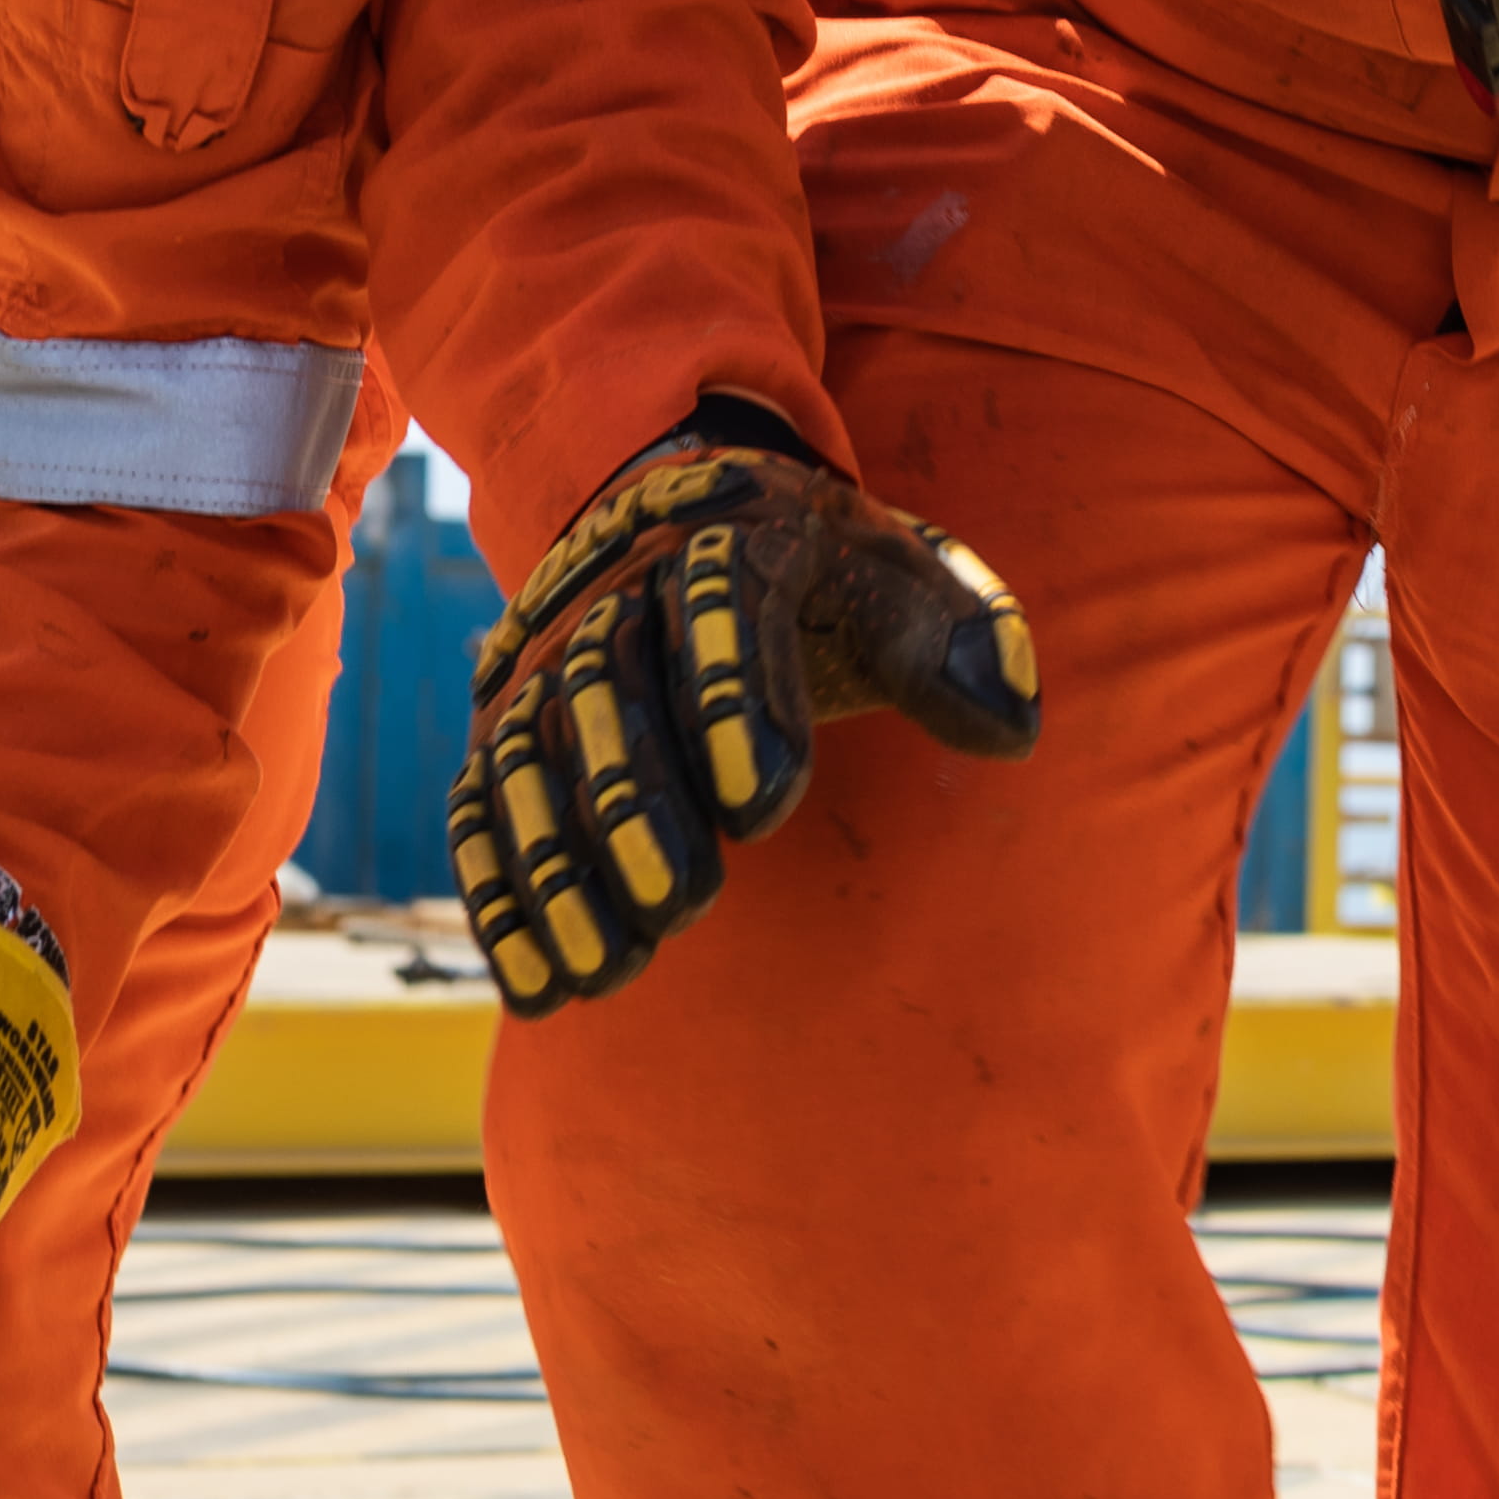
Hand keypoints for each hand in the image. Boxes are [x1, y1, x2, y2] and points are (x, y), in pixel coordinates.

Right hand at [454, 415, 1041, 1011]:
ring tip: (609, 970)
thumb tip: (1013, 727)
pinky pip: (484, 807)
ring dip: (560, 869)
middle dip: (641, 803)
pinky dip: (500, 897)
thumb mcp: (905, 579)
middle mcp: (620, 592)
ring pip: (534, 758)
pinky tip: (536, 986)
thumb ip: (965, 645)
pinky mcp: (505, 725)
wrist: (689, 512)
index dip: (737, 703)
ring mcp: (548, 661)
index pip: (724, 607)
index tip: (763, 806)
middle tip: (683, 904)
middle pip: (612, 692)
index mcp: (731, 540)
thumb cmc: (826, 576)